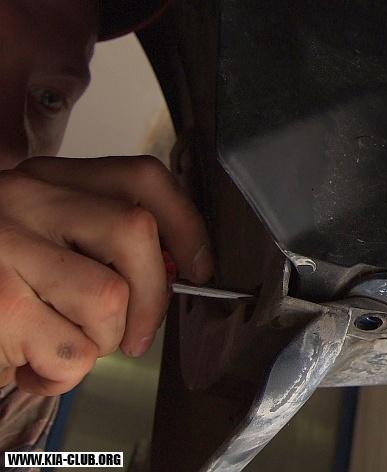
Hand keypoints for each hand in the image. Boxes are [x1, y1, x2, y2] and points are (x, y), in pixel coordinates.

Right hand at [0, 156, 212, 395]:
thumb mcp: (36, 238)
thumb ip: (95, 241)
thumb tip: (173, 272)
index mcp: (47, 180)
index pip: (142, 179)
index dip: (186, 225)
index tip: (200, 266)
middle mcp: (24, 199)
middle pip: (135, 232)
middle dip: (153, 296)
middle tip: (135, 332)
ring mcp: (5, 248)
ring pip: (108, 296)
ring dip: (100, 340)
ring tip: (65, 346)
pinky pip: (69, 350)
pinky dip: (63, 373)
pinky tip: (32, 365)